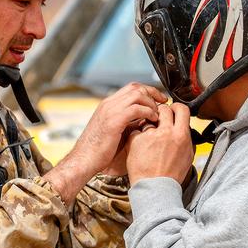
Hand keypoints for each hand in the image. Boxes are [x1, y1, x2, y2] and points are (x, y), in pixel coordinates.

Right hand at [44, 83, 166, 203]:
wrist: (84, 160)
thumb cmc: (98, 152)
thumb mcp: (115, 132)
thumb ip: (128, 123)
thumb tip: (145, 122)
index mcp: (108, 105)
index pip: (132, 88)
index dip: (148, 91)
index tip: (159, 99)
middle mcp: (108, 104)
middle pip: (136, 87)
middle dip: (153, 93)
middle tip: (163, 102)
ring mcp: (110, 110)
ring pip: (137, 94)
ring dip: (151, 103)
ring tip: (157, 114)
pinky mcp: (113, 121)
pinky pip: (136, 109)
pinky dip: (148, 112)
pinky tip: (152, 120)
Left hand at [126, 103, 193, 185]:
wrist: (155, 188)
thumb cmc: (171, 175)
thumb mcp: (187, 156)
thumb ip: (185, 139)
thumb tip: (184, 128)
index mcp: (181, 135)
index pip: (182, 109)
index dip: (176, 108)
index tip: (172, 112)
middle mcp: (166, 132)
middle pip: (163, 109)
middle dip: (160, 113)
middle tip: (158, 121)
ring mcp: (150, 135)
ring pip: (148, 118)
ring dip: (148, 124)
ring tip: (149, 138)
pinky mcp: (136, 140)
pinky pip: (137, 130)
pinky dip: (138, 135)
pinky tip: (140, 146)